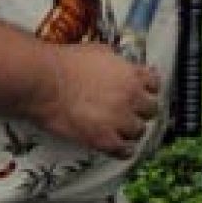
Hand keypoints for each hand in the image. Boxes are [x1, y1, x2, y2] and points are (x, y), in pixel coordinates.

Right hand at [27, 43, 161, 158]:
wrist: (46, 82)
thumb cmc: (67, 63)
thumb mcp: (100, 51)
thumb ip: (118, 61)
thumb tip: (123, 65)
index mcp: (131, 75)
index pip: (155, 84)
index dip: (148, 89)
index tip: (142, 92)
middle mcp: (131, 97)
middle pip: (151, 109)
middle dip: (142, 111)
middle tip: (130, 112)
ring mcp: (119, 119)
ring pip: (140, 131)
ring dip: (131, 130)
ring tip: (121, 130)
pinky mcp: (104, 139)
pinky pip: (125, 151)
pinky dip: (123, 151)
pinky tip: (117, 147)